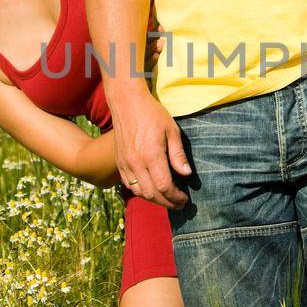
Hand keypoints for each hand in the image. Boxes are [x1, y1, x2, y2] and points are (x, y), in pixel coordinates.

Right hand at [113, 89, 190, 208]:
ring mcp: (125, 163)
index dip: (175, 197)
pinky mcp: (119, 162)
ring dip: (154, 200)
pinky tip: (151, 191)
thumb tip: (187, 174)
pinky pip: (129, 185)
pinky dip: (141, 192)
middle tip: (179, 204)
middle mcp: (136, 162)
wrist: (127, 102)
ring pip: (139, 192)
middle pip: (152, 194)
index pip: (164, 187)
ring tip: (167, 200)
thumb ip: (178, 154)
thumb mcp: (171, 131)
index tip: (185, 198)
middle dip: (167, 203)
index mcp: (151, 155)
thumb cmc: (152, 114)